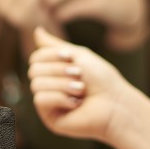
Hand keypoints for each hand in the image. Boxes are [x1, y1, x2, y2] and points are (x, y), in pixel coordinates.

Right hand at [28, 27, 136, 144]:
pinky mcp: (50, 118)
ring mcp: (48, 103)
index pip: (35, 58)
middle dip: (58, 70)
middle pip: (34, 70)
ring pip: (36, 85)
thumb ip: (55, 45)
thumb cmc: (101, 79)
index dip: (51, 56)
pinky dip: (60, 98)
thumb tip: (36, 30)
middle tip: (79, 75)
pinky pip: (40, 100)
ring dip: (62, 84)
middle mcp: (48, 86)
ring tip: (81, 90)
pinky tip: (76, 103)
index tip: (71, 58)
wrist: (115, 103)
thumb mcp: (78, 55)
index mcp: (54, 71)